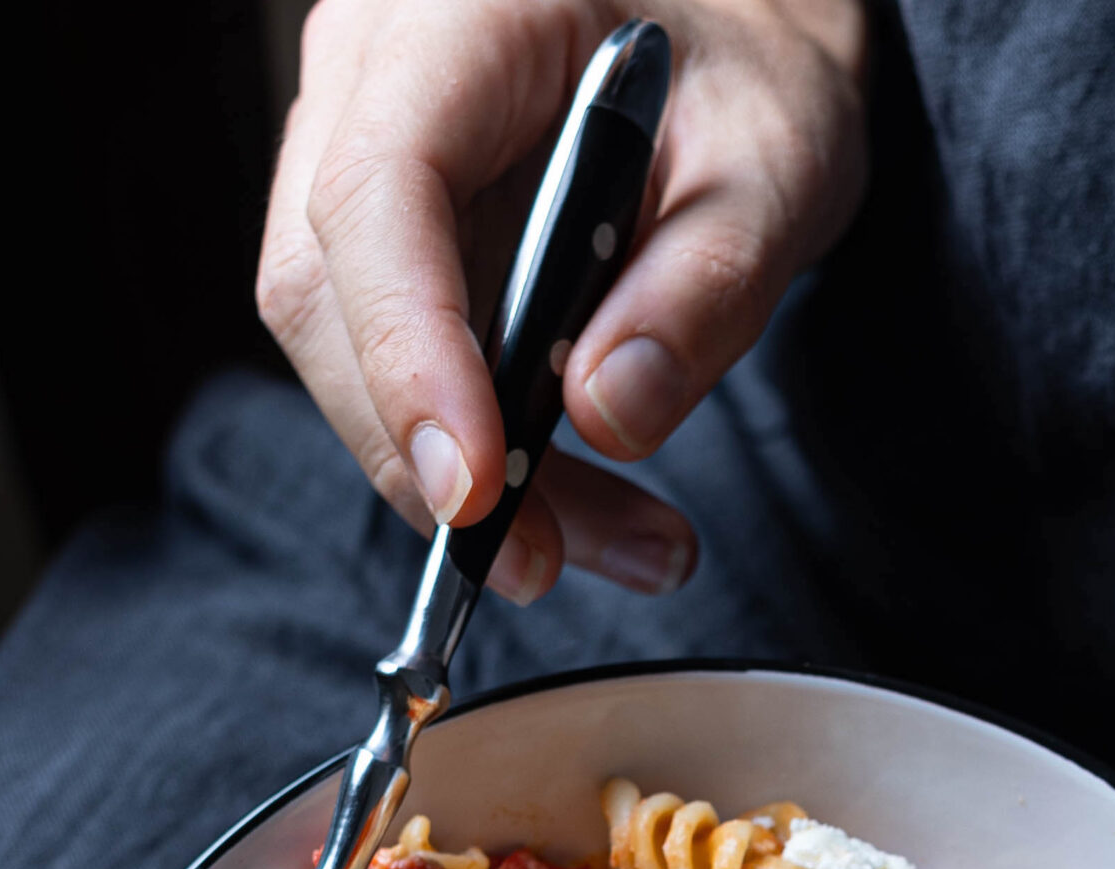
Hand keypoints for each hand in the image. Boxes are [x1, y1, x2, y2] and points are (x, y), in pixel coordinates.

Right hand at [259, 0, 869, 603]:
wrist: (739, 5)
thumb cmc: (758, 52)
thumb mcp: (784, 156)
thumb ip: (707, 284)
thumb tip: (605, 418)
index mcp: (455, 12)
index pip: (377, 195)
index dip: (410, 359)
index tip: (476, 493)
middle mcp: (371, 64)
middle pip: (330, 290)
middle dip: (433, 456)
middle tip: (554, 565)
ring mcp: (360, 134)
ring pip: (350, 337)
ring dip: (464, 472)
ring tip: (615, 545)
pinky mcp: (388, 212)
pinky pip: (397, 343)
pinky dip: (479, 439)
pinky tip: (576, 498)